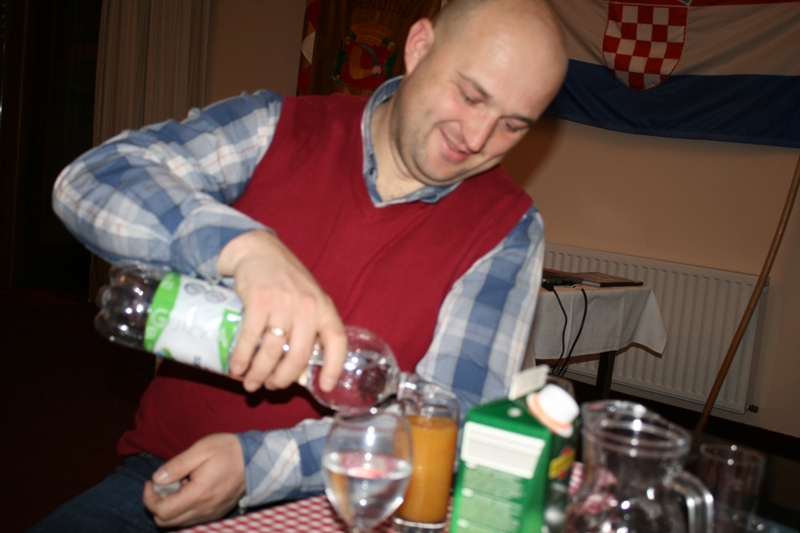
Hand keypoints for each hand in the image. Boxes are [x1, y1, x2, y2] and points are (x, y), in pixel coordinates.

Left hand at [143, 433, 245, 527]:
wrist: (256, 459)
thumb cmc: (228, 450)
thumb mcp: (201, 449)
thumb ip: (177, 465)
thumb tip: (156, 479)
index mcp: (198, 494)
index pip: (162, 511)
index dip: (149, 498)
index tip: (152, 481)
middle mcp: (204, 510)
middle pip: (166, 522)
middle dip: (155, 504)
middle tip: (162, 484)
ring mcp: (211, 514)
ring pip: (177, 523)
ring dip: (169, 507)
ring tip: (177, 485)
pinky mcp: (216, 513)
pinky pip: (190, 520)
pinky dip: (182, 510)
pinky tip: (188, 491)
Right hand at [216, 230, 347, 391]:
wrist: (259, 250)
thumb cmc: (285, 281)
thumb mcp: (307, 300)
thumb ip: (309, 328)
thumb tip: (300, 372)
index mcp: (324, 308)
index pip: (337, 341)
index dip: (335, 367)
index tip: (327, 386)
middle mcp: (307, 306)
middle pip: (299, 356)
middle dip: (282, 379)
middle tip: (271, 387)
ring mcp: (284, 303)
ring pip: (272, 351)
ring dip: (259, 373)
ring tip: (251, 383)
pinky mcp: (259, 300)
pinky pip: (250, 337)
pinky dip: (242, 357)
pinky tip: (236, 368)